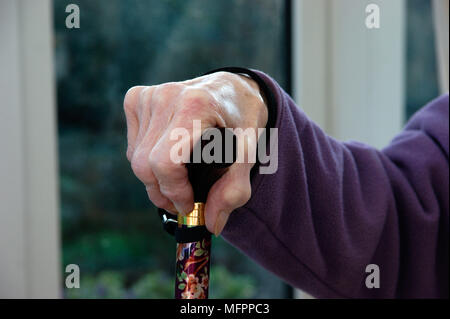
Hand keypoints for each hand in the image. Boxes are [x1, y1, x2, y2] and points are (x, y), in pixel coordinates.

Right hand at [123, 71, 266, 234]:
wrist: (233, 89)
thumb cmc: (243, 120)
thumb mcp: (250, 153)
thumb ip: (233, 189)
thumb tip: (211, 223)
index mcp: (196, 106)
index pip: (165, 163)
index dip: (175, 192)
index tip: (189, 204)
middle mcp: (167, 96)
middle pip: (145, 164)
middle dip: (163, 192)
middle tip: (182, 200)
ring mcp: (149, 95)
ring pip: (135, 157)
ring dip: (155, 178)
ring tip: (179, 179)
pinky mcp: (137, 97)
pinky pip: (132, 143)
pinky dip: (146, 159)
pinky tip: (168, 154)